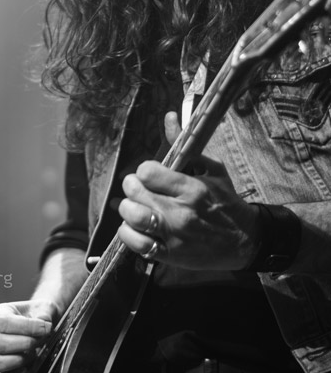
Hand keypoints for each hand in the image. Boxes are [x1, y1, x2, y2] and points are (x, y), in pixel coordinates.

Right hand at [0, 300, 57, 372]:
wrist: (44, 325)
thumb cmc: (41, 314)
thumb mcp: (45, 308)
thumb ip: (44, 315)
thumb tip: (44, 327)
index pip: (3, 322)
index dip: (26, 327)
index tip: (45, 328)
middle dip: (25, 343)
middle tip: (40, 340)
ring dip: (18, 360)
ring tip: (34, 353)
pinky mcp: (3, 372)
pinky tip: (27, 371)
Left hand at [117, 112, 258, 269]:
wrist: (245, 241)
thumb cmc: (226, 201)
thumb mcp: (212, 169)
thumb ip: (185, 144)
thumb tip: (170, 117)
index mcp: (192, 188)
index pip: (147, 172)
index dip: (143, 171)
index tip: (149, 175)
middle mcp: (181, 212)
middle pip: (135, 192)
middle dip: (131, 187)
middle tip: (137, 189)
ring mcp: (175, 235)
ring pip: (133, 217)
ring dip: (127, 209)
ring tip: (134, 207)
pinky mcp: (170, 255)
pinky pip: (137, 244)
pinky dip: (128, 234)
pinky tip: (134, 228)